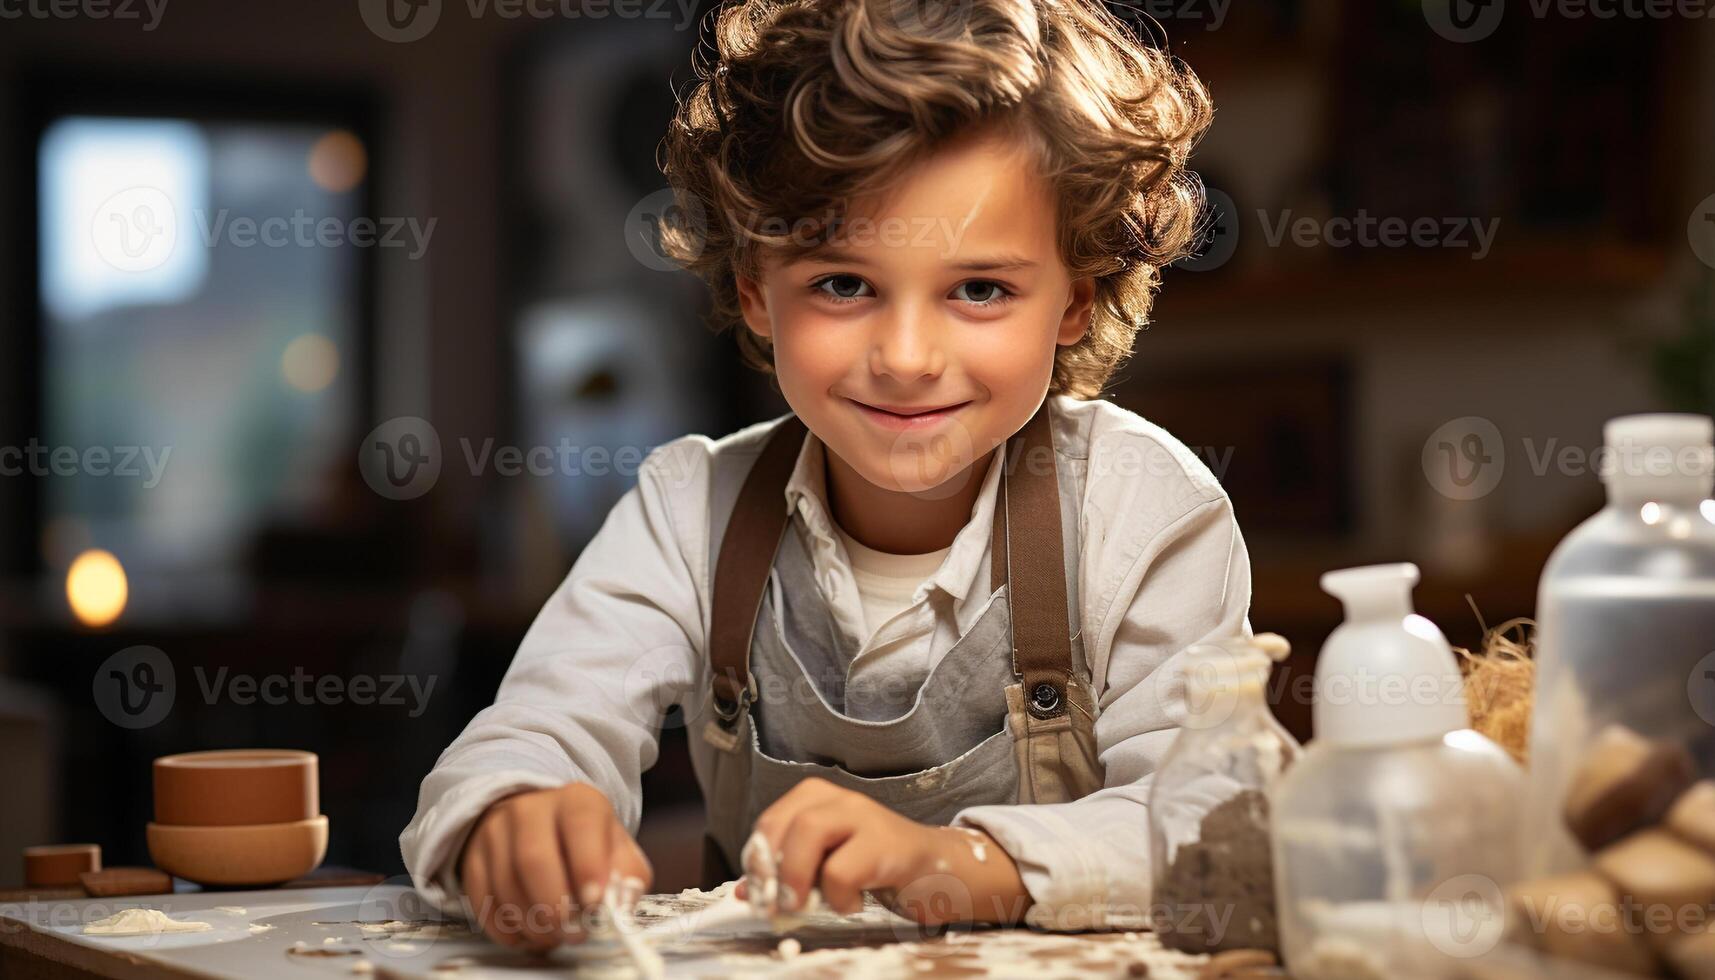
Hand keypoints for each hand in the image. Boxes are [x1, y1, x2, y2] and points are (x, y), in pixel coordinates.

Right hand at [457, 782, 652, 949]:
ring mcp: (495, 832)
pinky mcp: (472, 858)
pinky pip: (482, 901)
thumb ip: (627, 876)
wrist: (540, 824)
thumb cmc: (586, 843)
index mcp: (576, 800)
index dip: (587, 865)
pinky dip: (505, 928)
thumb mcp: (618, 849)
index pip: (581, 823)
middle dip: (554, 907)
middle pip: (533, 859)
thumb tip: (620, 906)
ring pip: (505, 885)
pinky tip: (527, 934)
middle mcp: (530, 809)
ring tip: (554, 936)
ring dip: (531, 923)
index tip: (594, 903)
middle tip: (573, 934)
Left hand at [735, 777, 1030, 924]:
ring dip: (797, 879)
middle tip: (778, 906)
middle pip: (782, 825)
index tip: (758, 896)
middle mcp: (839, 798)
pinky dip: (839, 899)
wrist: (938, 870)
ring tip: (810, 905)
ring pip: (808, 833)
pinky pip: (842, 871)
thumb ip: (787, 873)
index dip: (755, 863)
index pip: (768, 823)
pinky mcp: (886, 843)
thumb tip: (743, 894)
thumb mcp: (825, 866)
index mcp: (816, 798)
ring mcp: (865, 816)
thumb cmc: (877, 868)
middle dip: (770, 872)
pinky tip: (855, 902)